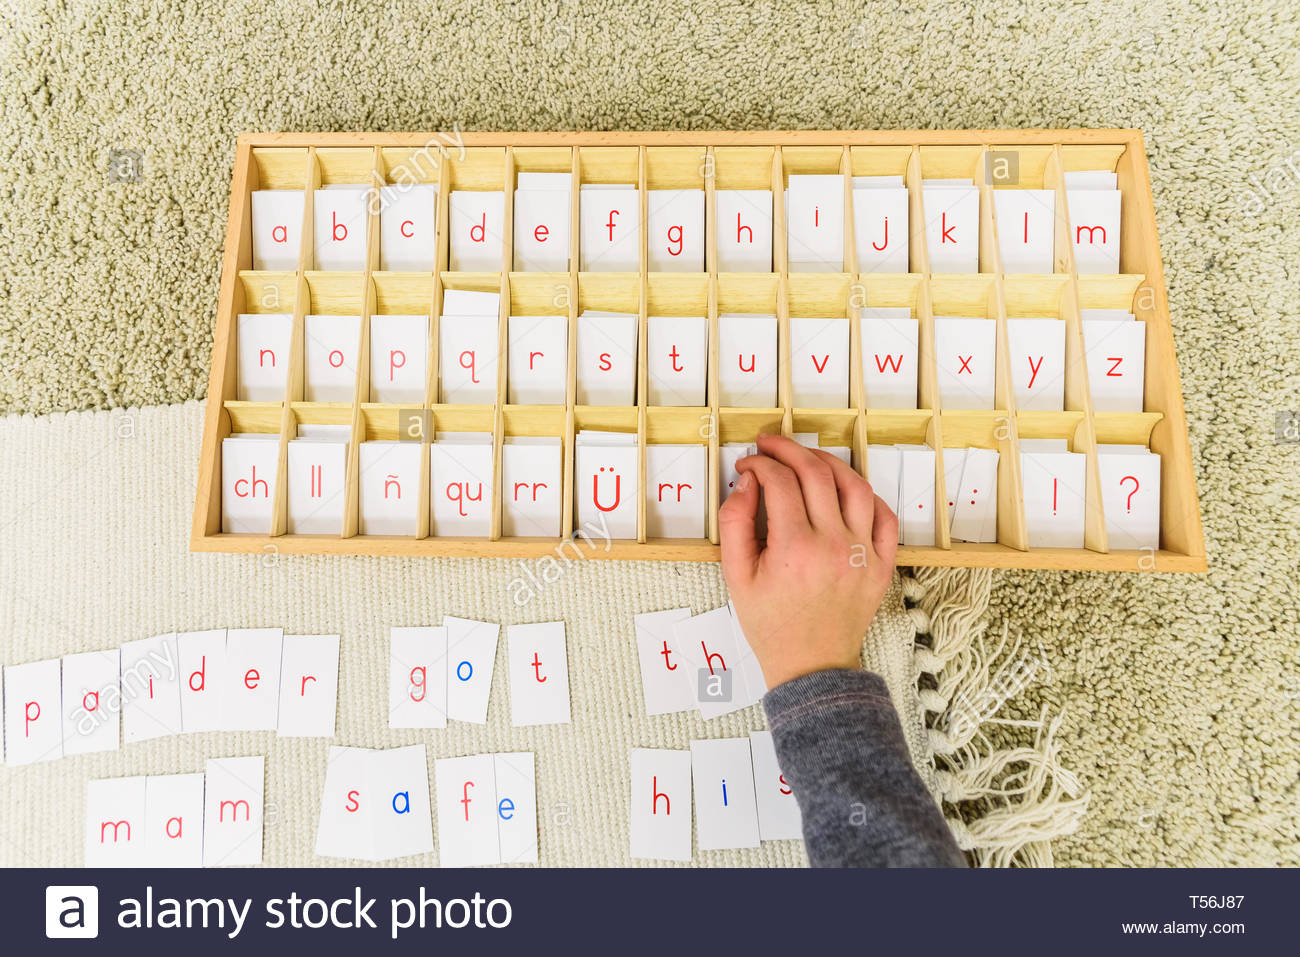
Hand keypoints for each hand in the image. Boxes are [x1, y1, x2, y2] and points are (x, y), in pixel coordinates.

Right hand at [719, 433, 898, 689]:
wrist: (811, 665)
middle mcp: (834, 545)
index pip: (779, 481)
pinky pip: (885, 516)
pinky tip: (845, 489)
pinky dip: (867, 495)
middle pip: (816, 473)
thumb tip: (747, 482)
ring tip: (807, 458)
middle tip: (770, 444)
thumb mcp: (737, 577)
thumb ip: (736, 524)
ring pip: (854, 486)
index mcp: (795, 548)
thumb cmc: (771, 624)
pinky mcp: (883, 565)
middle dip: (789, 450)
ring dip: (828, 463)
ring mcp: (864, 554)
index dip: (759, 464)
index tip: (747, 465)